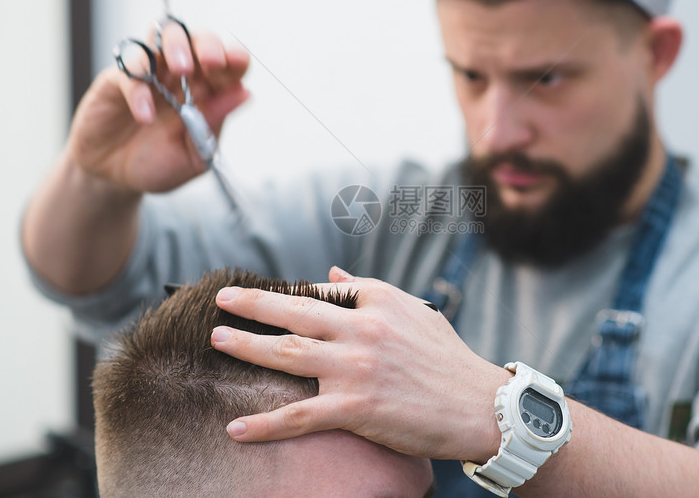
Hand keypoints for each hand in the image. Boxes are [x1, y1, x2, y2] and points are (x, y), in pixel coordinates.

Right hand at [67, 24, 249, 193]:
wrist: (114, 176)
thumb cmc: (156, 164)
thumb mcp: (193, 154)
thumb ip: (215, 122)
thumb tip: (244, 93)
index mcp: (207, 92)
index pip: (227, 64)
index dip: (235, 58)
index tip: (238, 62)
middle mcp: (180, 76)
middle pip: (197, 39)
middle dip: (208, 44)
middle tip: (212, 61)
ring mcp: (149, 73)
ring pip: (163, 36)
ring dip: (176, 45)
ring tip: (181, 69)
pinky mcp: (116, 80)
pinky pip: (129, 71)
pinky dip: (139, 89)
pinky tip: (145, 115)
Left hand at [211, 266, 512, 460]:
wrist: (481, 407)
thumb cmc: (449, 359)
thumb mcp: (415, 312)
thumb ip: (369, 290)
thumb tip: (332, 271)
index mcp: (379, 301)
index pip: (323, 289)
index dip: (289, 293)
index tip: (262, 296)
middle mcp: (363, 328)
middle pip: (294, 312)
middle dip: (252, 304)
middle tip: (221, 299)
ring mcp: (356, 367)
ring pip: (287, 353)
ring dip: (247, 347)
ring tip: (217, 340)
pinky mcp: (356, 407)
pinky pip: (299, 415)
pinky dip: (265, 424)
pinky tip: (236, 427)